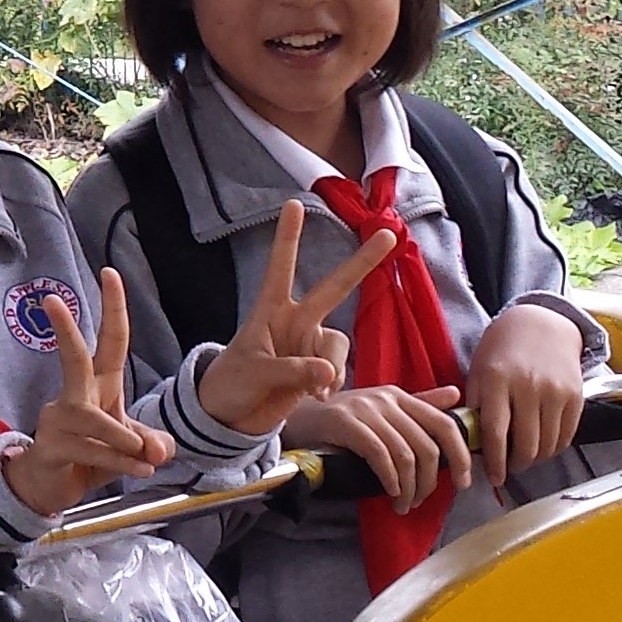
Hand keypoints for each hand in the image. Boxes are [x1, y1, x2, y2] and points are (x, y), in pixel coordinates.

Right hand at [2, 269, 176, 516]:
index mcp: (98, 387)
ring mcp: (58, 421)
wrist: (48, 488)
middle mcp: (76, 397)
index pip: (109, 342)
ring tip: (145, 459)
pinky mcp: (51, 448)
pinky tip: (139, 471)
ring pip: (93, 419)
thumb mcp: (129, 448)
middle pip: (73, 358)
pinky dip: (119, 462)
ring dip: (123, 439)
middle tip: (51, 299)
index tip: (109, 274)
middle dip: (65, 329)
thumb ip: (149, 443)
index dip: (112, 308)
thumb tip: (158, 449)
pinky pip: (90, 450)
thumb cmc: (87, 457)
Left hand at [192, 201, 396, 434]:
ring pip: (339, 344)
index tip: (294, 203)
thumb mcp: (255, 373)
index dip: (289, 236)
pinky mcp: (318, 371)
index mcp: (270, 311)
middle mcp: (295, 322)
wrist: (232, 418)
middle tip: (389, 235)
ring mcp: (309, 345)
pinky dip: (333, 382)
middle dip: (361, 263)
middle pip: (334, 288)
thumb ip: (292, 371)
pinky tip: (317, 395)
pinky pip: (339, 370)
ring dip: (332, 365)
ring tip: (314, 389)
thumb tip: (328, 373)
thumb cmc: (232, 385)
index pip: (281, 267)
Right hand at [285, 385, 470, 512]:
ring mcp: (366, 410)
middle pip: (427, 446)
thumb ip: (419, 405)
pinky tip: (389, 492)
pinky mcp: (345, 422)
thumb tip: (456, 396)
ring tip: (402, 504)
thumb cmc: (341, 421)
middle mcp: (387, 399)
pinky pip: (380, 455)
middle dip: (429, 482)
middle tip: (419, 501)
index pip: (444, 423)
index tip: (463, 482)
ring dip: (409, 488)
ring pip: (405, 455)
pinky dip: (390, 479)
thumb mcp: (382, 410)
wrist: (296, 419)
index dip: (460, 454)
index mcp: (400, 396)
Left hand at [466, 304, 591, 488]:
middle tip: (509, 468)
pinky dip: (554, 448)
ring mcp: (555, 392)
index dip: (494, 463)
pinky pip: (566, 437)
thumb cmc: (502, 348)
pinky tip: (542, 445)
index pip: (496, 434)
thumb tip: (471, 444)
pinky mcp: (575, 396)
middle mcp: (528, 386)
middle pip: (526, 446)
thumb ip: (475, 405)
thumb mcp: (478, 370)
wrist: (540, 323)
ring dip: (535, 459)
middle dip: (516, 465)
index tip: (493, 477)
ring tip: (524, 457)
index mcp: (497, 380)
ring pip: (547, 446)